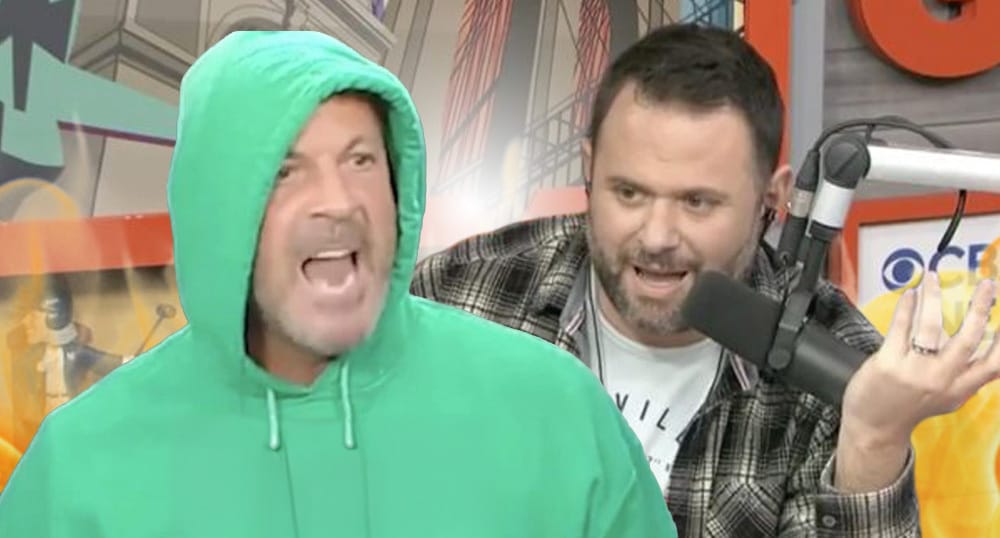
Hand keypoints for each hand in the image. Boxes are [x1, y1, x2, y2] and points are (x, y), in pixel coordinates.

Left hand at [842, 272, 998, 447]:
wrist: (874, 428)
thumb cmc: (908, 407)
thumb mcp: (946, 395)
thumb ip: (961, 370)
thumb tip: (976, 335)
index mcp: (960, 389)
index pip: (994, 365)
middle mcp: (941, 380)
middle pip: (968, 339)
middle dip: (980, 308)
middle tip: (988, 284)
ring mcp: (915, 372)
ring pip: (931, 327)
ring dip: (933, 297)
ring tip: (932, 278)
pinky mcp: (888, 364)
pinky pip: (901, 327)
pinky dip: (907, 306)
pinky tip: (910, 294)